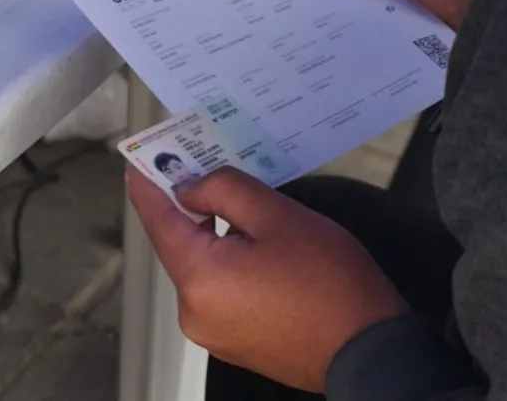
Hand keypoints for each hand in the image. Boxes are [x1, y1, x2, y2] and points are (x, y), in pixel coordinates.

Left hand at [127, 167, 407, 392]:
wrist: (369, 348)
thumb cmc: (330, 280)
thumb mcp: (277, 215)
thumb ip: (224, 191)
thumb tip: (189, 189)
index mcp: (199, 278)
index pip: (158, 220)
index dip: (148, 184)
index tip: (137, 159)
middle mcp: (195, 311)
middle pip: (183, 244)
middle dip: (194, 207)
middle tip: (210, 168)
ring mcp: (214, 333)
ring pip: (205, 267)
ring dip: (218, 236)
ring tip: (249, 208)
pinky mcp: (236, 342)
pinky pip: (222, 290)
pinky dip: (231, 263)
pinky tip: (261, 248)